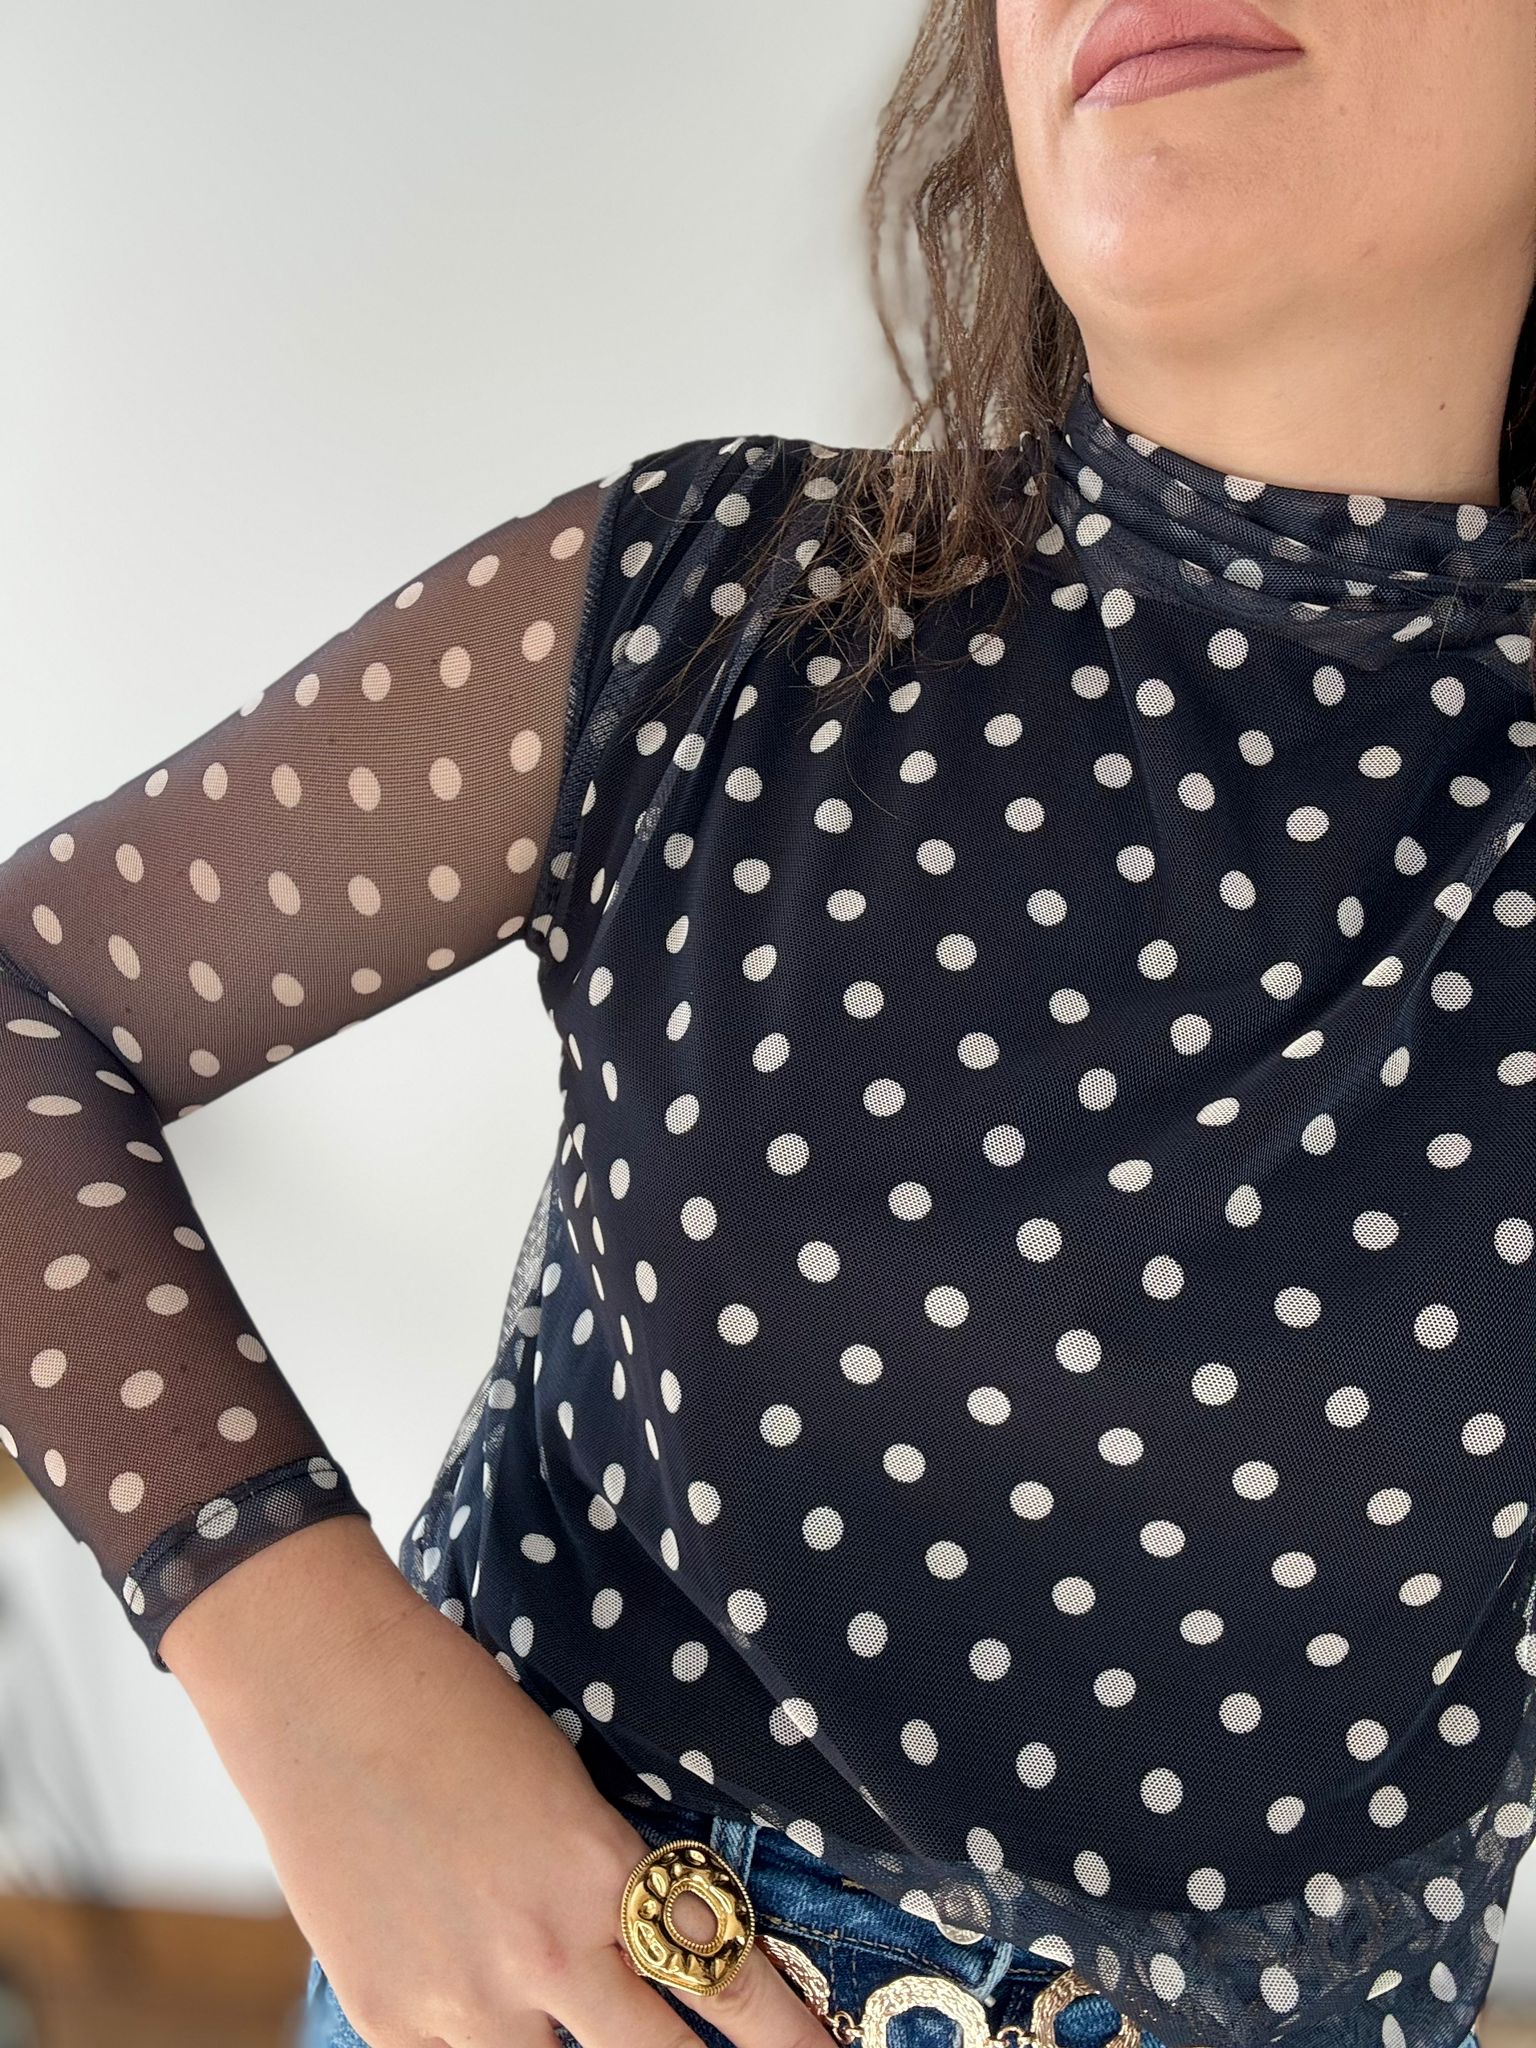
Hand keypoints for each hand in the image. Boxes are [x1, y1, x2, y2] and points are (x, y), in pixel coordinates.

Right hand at [170, 1523, 829, 2047]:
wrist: (317, 1681)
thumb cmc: (448, 1701)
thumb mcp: (564, 1781)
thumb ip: (608, 1874)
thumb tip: (651, 1942)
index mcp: (602, 1874)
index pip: (726, 1983)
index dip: (787, 2036)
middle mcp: (542, 1954)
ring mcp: (459, 2000)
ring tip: (580, 2011)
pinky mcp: (388, 2017)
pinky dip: (488, 2046)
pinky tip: (494, 2017)